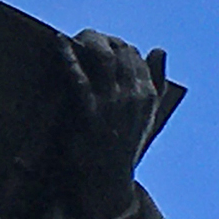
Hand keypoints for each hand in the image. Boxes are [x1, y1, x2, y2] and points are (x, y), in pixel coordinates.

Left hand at [56, 30, 159, 218]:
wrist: (107, 182)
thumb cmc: (122, 146)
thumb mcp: (147, 115)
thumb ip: (156, 81)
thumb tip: (159, 49)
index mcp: (148, 95)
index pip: (134, 54)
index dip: (114, 43)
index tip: (97, 43)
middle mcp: (134, 95)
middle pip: (118, 50)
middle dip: (99, 39)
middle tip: (81, 37)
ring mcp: (112, 104)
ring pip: (102, 57)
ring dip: (86, 42)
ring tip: (72, 38)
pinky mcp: (90, 114)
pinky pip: (79, 77)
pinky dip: (68, 56)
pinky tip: (59, 43)